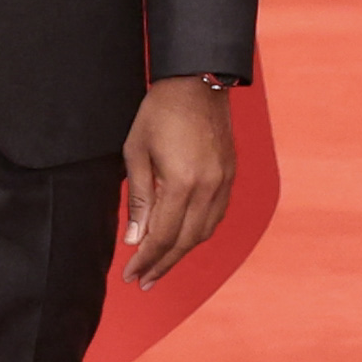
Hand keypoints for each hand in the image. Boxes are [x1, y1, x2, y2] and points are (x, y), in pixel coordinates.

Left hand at [119, 76, 236, 287]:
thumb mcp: (136, 153)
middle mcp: (209, 187)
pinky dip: (199, 233)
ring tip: (161, 265)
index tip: (131, 275)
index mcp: (183, 182)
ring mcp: (224, 182)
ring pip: (204, 232)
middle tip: (144, 281)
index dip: (146, 260)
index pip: (163, 236)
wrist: (197, 81)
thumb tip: (134, 239)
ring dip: (182, 253)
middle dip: (163, 264)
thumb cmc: (160, 112)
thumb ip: (138, 199)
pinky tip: (184, 239)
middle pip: (186, 242)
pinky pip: (217, 216)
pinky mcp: (230, 175)